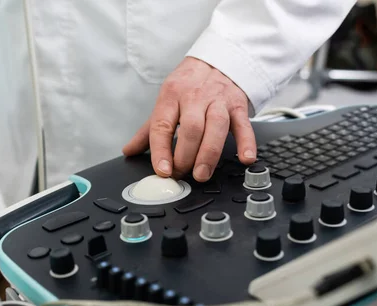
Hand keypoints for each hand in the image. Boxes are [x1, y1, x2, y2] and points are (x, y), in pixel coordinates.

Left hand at [123, 56, 256, 181]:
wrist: (219, 59)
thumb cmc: (189, 85)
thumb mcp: (166, 101)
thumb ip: (148, 130)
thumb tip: (129, 150)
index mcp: (171, 96)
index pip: (162, 125)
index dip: (161, 150)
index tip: (163, 170)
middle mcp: (194, 97)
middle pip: (190, 128)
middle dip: (186, 156)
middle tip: (182, 175)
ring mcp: (218, 100)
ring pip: (215, 127)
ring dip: (209, 154)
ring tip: (202, 174)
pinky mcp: (238, 105)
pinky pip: (243, 124)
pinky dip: (246, 142)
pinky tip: (244, 158)